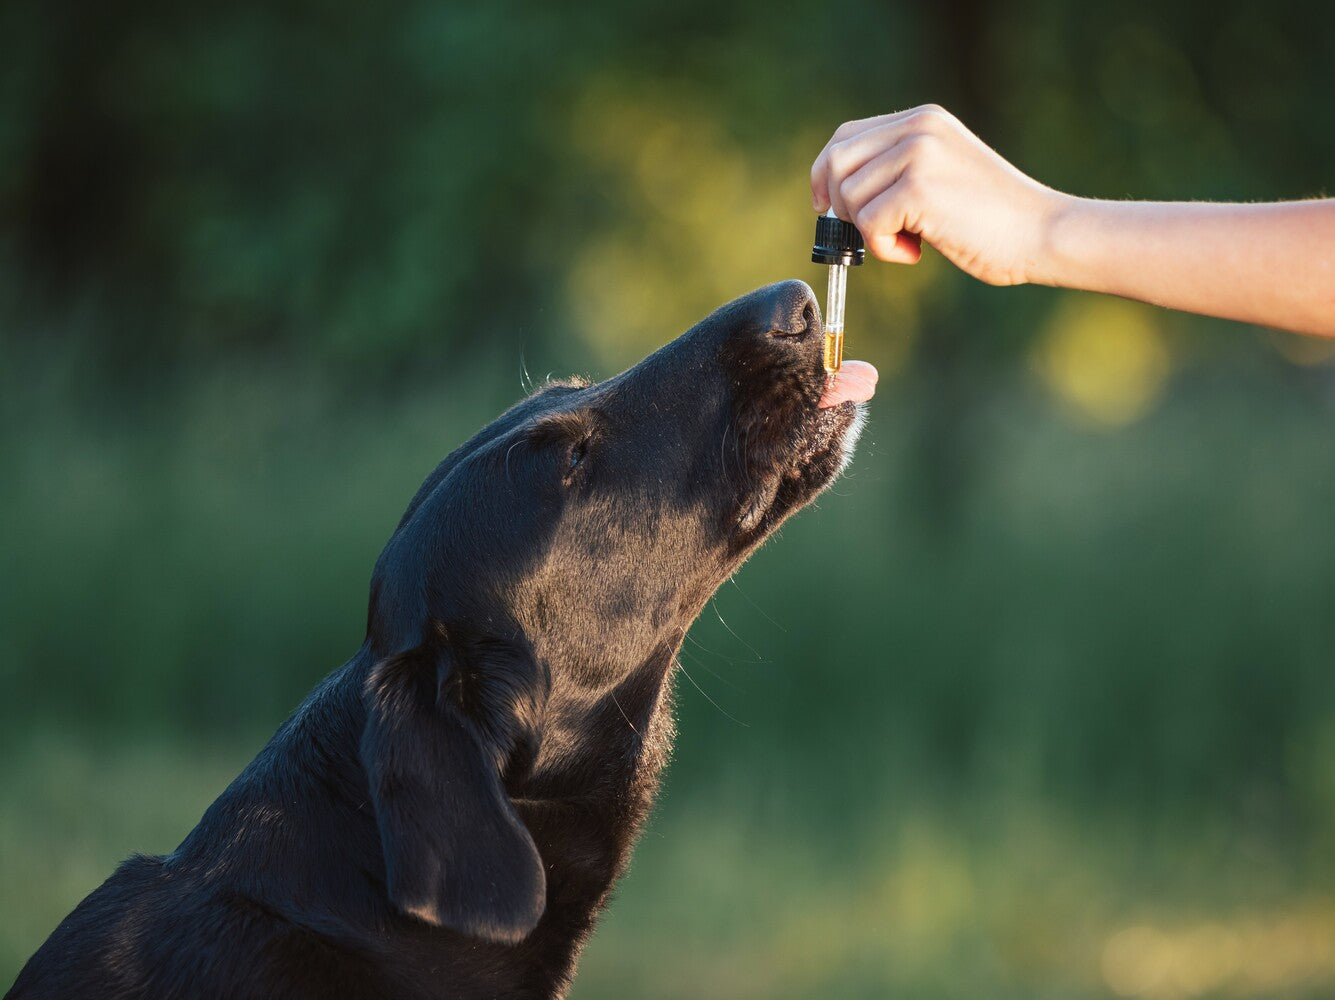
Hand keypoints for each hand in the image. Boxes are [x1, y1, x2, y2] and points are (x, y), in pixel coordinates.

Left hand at [810, 105, 1064, 286]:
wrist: (1042, 233)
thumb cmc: (993, 219)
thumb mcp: (941, 173)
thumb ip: (898, 169)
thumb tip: (837, 193)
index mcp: (923, 120)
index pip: (846, 136)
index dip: (826, 173)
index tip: (827, 207)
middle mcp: (918, 127)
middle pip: (837, 163)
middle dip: (841, 207)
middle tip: (875, 234)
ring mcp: (918, 154)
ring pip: (850, 199)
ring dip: (871, 234)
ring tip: (913, 242)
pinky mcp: (918, 188)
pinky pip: (868, 224)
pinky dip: (885, 249)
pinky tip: (919, 251)